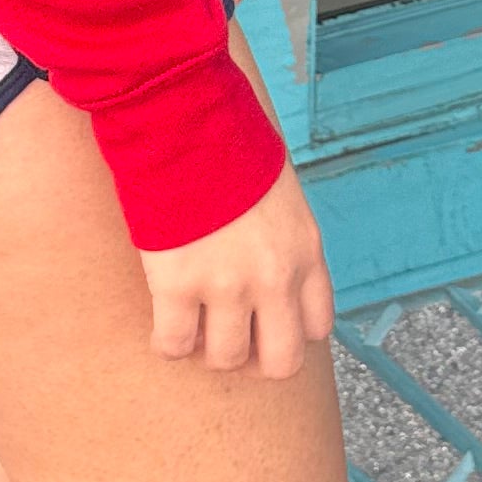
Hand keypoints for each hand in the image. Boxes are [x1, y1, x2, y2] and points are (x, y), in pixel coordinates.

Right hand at [139, 160, 333, 378]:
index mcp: (305, 250)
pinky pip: (174, 345)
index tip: (266, 321)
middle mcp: (275, 278)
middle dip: (254, 359)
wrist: (185, 120)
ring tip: (193, 325)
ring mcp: (227, 285)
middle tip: (231, 340)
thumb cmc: (228, 141)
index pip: (317, 326)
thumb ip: (281, 234)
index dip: (289, 331)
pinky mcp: (178, 285)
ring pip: (225, 359)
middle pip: (280, 362)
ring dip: (207, 349)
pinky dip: (167, 344)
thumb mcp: (280, 190)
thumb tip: (263, 253)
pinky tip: (164, 324)